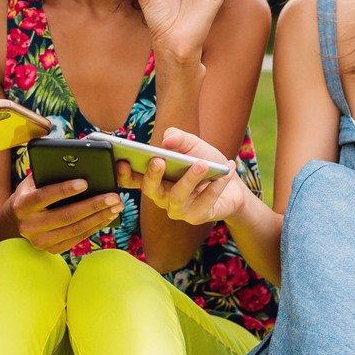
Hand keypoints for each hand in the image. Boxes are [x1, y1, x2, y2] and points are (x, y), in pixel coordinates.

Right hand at [8, 173, 123, 254]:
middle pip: (66, 216)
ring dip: (99, 217)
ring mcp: (40, 241)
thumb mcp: (34, 182)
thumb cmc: (31, 193)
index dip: (64, 190)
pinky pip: (78, 238)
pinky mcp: (51, 250)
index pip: (44, 197)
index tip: (85, 182)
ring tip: (117, 206)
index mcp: (22, 205)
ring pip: (75, 229)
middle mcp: (29, 226)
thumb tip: (79, 164)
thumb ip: (50, 174)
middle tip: (114, 197)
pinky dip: (95, 226)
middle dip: (93, 206)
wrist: (17, 221)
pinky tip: (107, 216)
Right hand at [112, 128, 247, 226]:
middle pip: (150, 190)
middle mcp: (162, 196)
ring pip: (177, 197)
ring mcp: (178, 209)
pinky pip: (204, 202)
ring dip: (189, 179)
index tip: (121, 161)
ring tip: (201, 164)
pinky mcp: (197, 216)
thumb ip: (178, 138)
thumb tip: (167, 141)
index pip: (133, 179)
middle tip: (158, 159)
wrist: (233, 184)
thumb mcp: (192, 144)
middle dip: (153, 175)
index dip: (123, 174)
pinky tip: (225, 172)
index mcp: (155, 179)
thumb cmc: (205, 161)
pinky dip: (215, 186)